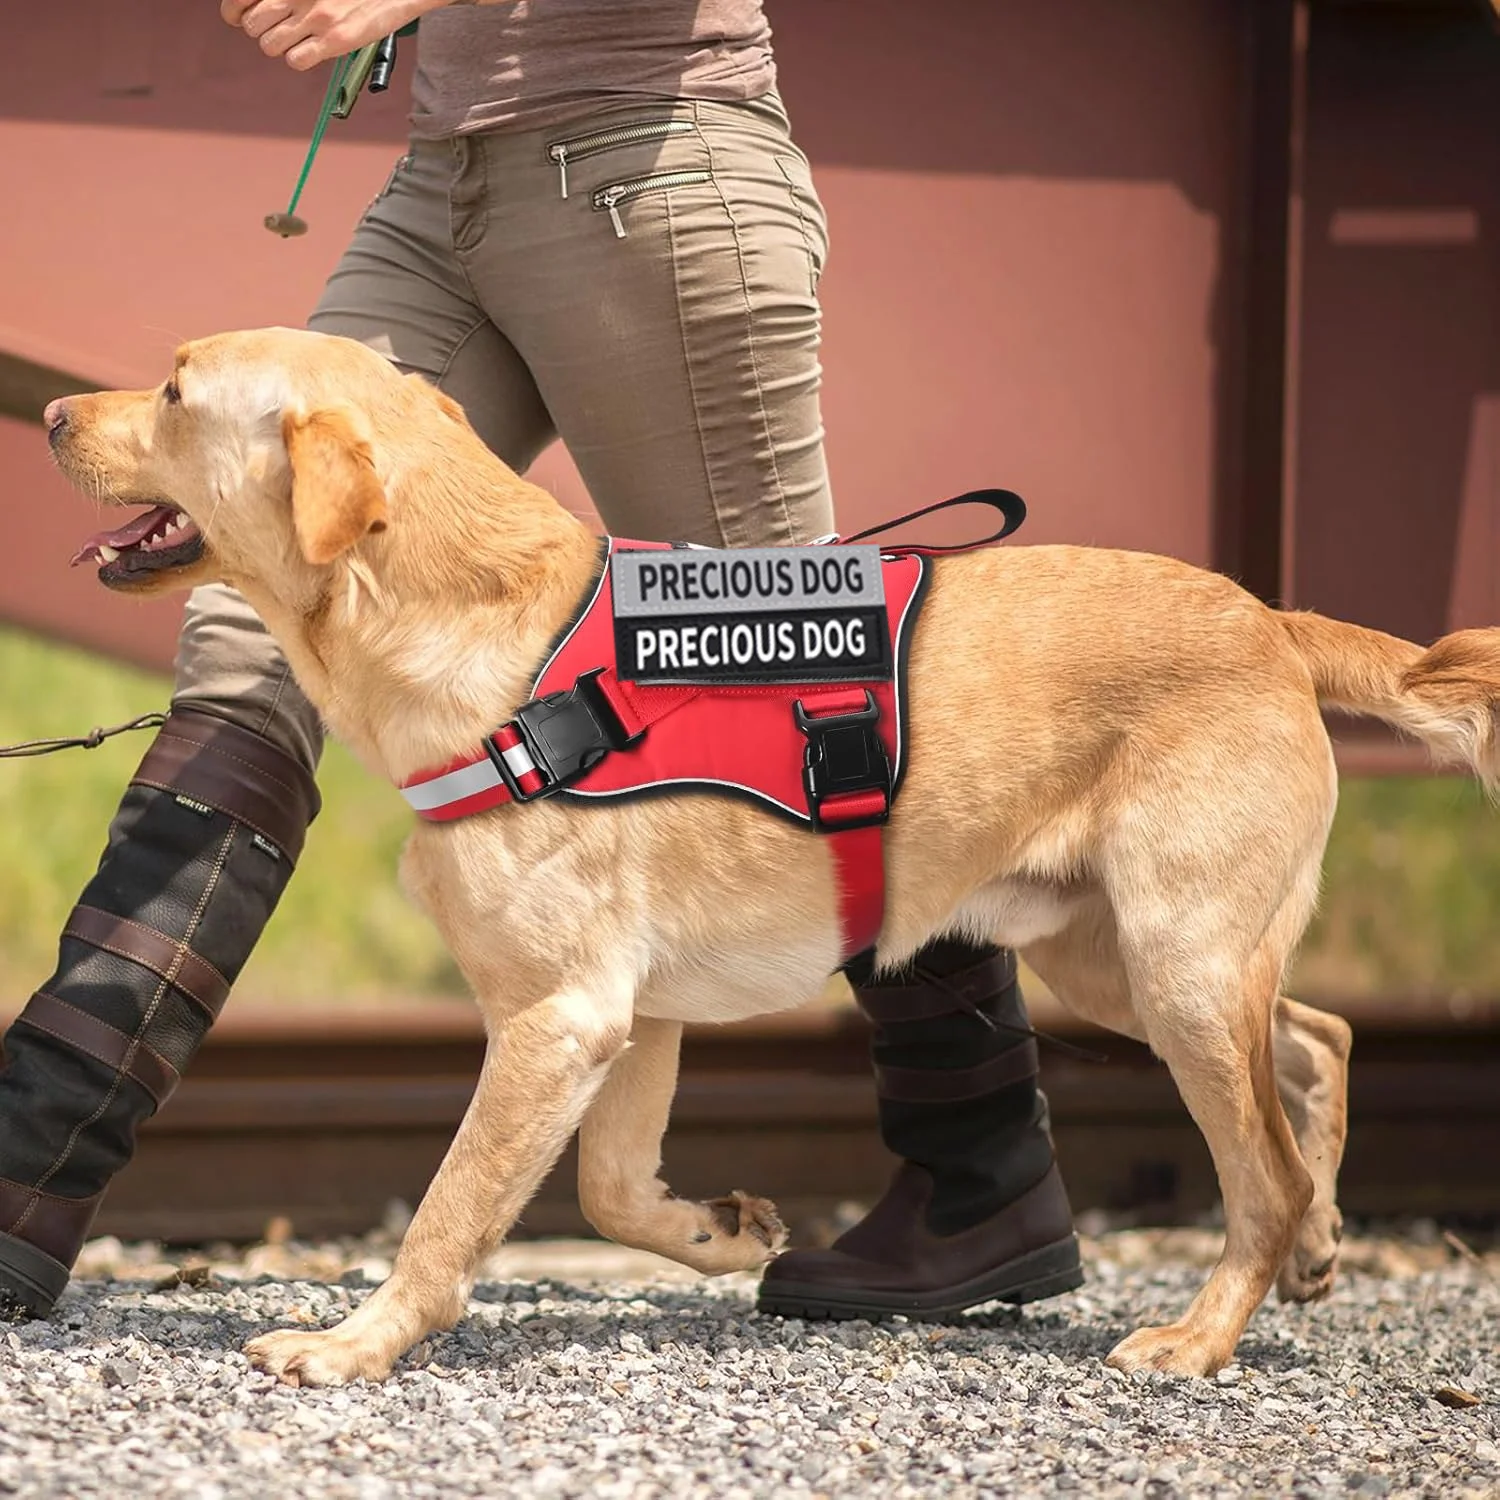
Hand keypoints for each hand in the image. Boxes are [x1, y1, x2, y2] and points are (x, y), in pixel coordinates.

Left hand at [220, 0, 440, 71]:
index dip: (235, 13)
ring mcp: (316, 16)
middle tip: (280, 29)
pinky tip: (312, 51)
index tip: (241, 18)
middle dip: (261, 32)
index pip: (237, 0)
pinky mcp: (336, 39)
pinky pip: (296, 61)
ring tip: (298, 40)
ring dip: (280, 47)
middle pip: (252, 26)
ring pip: (270, 46)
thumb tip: (253, 6)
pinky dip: (299, 60)